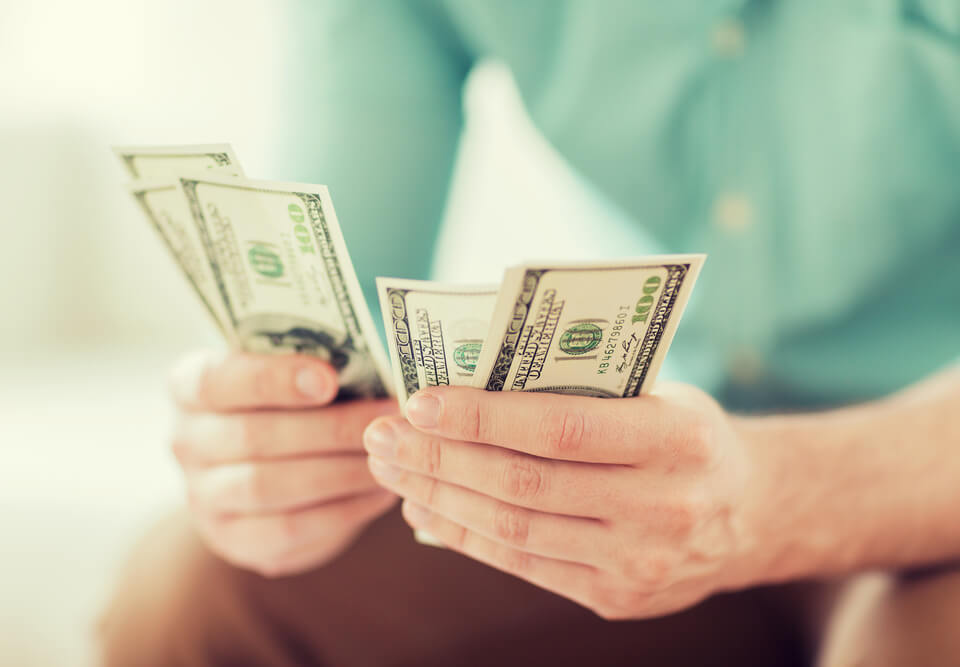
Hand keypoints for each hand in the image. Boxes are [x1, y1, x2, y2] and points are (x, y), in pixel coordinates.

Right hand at [169, 350, 397, 576]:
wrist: (268, 469)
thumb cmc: (290, 403)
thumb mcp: (290, 372)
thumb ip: (314, 365)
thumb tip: (375, 366)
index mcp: (192, 386)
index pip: (218, 379)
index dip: (273, 379)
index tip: (329, 378)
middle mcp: (187, 440)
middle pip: (253, 436)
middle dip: (329, 428)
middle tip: (385, 420)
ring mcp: (203, 496)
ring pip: (270, 486)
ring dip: (340, 471)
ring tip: (389, 457)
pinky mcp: (233, 540)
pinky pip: (288, 530)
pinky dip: (341, 511)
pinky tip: (379, 493)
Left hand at [363, 383, 763, 618]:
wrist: (752, 513)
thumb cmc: (685, 433)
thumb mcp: (654, 394)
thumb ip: (575, 392)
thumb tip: (466, 392)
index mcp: (678, 438)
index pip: (561, 427)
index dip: (482, 417)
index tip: (419, 400)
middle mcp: (664, 506)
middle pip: (525, 484)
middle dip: (440, 459)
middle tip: (383, 435)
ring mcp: (641, 564)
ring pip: (515, 530)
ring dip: (440, 498)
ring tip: (392, 469)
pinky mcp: (618, 599)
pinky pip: (524, 566)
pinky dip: (467, 537)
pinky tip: (427, 511)